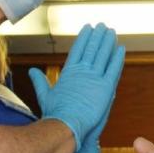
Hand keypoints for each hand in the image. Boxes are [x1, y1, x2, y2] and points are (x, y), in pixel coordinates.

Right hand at [28, 24, 125, 152]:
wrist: (67, 126)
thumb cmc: (55, 114)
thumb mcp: (46, 95)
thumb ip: (40, 81)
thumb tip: (32, 71)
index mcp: (69, 72)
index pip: (78, 50)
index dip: (84, 38)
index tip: (89, 27)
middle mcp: (82, 72)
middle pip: (92, 49)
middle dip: (98, 36)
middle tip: (103, 25)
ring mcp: (95, 78)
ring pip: (103, 55)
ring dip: (108, 42)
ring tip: (112, 32)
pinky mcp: (106, 87)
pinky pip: (114, 69)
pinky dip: (117, 58)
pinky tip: (121, 48)